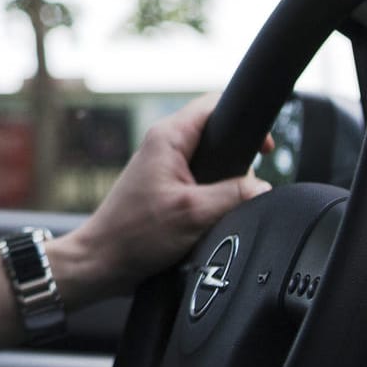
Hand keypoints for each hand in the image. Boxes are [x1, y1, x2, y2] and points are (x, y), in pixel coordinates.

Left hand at [55, 93, 270, 303]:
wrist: (103, 261)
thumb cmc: (134, 235)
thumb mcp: (194, 214)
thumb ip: (234, 195)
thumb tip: (263, 187)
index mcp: (167, 137)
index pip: (214, 104)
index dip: (245, 119)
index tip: (263, 147)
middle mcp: (163, 144)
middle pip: (215, 133)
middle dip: (236, 157)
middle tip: (241, 185)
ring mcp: (162, 165)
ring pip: (210, 160)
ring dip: (223, 180)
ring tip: (222, 205)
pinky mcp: (164, 186)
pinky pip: (199, 180)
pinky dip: (211, 194)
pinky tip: (211, 214)